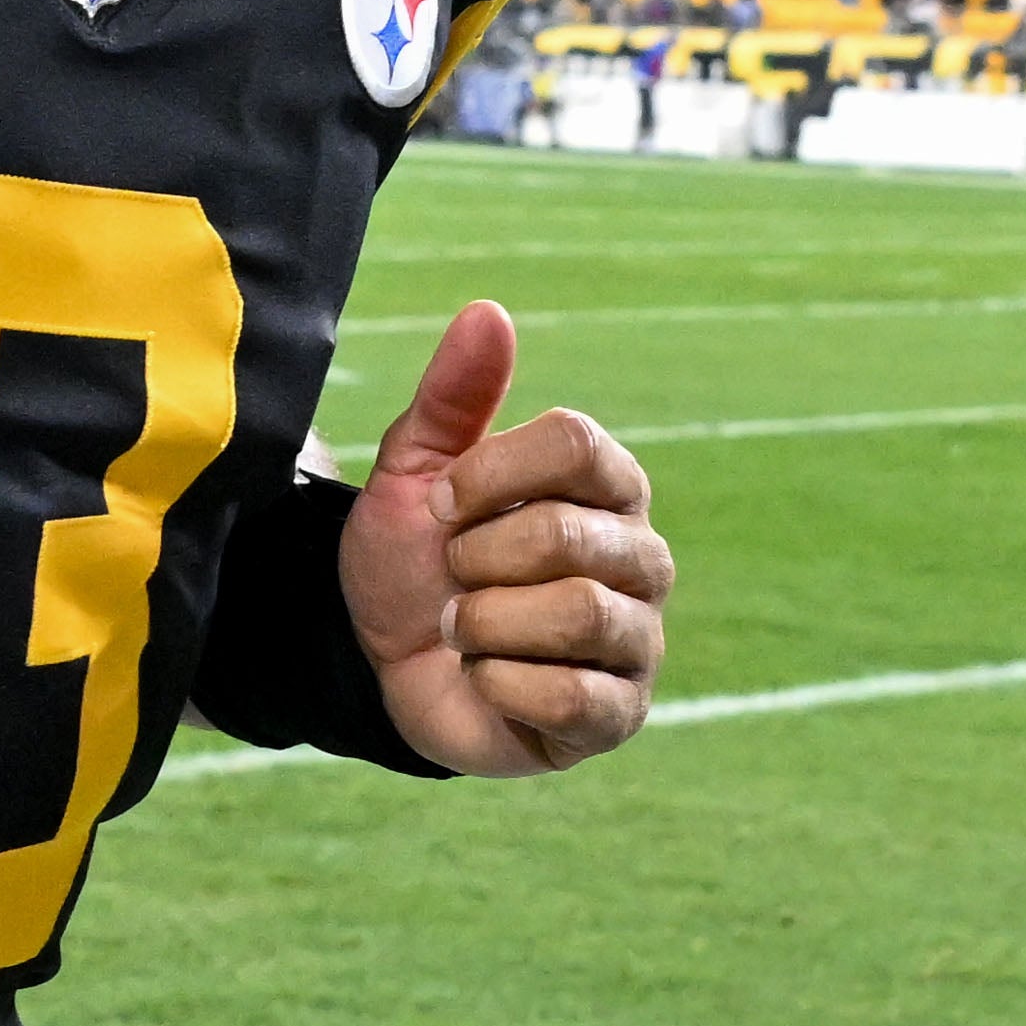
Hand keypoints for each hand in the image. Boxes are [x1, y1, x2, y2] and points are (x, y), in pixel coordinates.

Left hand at [336, 297, 668, 779]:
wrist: (384, 666)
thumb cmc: (415, 559)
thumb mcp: (413, 472)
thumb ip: (451, 396)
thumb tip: (488, 311)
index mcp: (606, 484)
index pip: (578, 444)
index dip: (489, 474)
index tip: (439, 504)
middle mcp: (641, 555)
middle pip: (568, 534)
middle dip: (477, 560)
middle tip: (453, 579)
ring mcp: (638, 637)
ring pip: (581, 613)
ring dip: (488, 623)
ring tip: (463, 631)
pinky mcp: (619, 714)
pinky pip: (576, 696)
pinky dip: (502, 684)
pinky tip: (483, 679)